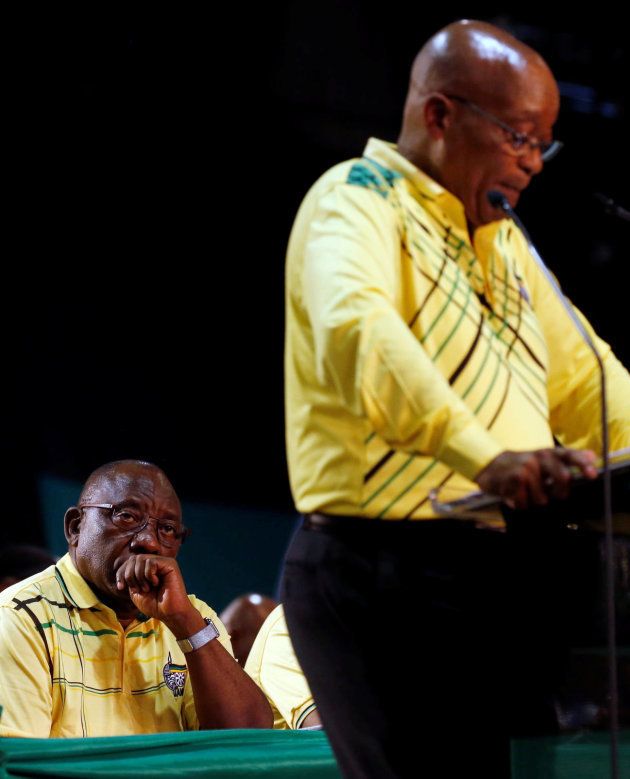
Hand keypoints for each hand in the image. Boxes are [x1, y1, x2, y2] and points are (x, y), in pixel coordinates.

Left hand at [115, 554, 201, 636]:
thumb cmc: (155, 605)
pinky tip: (156, 583)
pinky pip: (151, 562)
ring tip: (146, 588)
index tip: (121, 587)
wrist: (170, 614)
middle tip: (136, 589)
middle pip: (133, 558)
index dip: (121, 573)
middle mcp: (156, 563)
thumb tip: (123, 567)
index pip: (129, 562)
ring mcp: (163, 562)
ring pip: (140, 559)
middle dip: (129, 575)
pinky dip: (149, 575)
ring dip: (138, 577)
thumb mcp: (135, 591)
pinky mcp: (170, 564)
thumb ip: (130, 578)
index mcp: (148, 569)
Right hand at [475, 448, 597, 508]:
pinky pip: (525, 502)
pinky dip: (520, 503)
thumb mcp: (544, 460)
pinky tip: (514, 494)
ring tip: (525, 492)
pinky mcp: (514, 477)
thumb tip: (593, 456)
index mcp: (548, 453)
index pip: (569, 455)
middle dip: (560, 492)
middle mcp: (538, 458)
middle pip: (563, 476)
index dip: (583, 464)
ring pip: (542, 498)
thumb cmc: (521, 466)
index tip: (592, 475)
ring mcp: (526, 467)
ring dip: (534, 500)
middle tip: (554, 494)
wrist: (490, 465)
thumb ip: (567, 460)